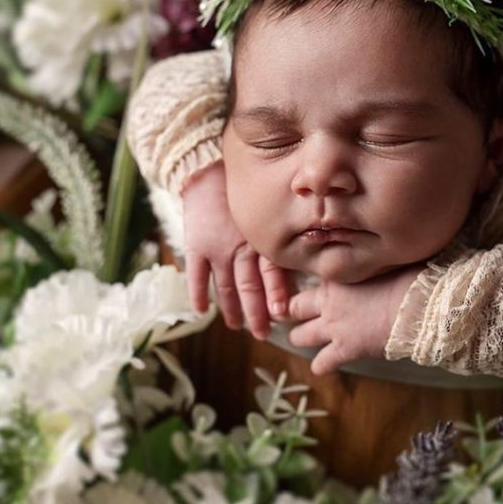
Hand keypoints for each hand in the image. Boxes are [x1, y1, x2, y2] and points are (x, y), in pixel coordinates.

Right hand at [181, 161, 289, 338]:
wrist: (208, 169)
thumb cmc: (248, 190)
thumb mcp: (271, 209)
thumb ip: (281, 234)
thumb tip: (306, 255)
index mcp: (262, 239)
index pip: (272, 273)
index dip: (276, 294)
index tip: (281, 315)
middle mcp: (241, 247)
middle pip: (250, 286)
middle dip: (256, 312)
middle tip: (262, 333)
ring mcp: (217, 247)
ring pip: (226, 285)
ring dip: (230, 308)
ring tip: (235, 325)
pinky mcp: (196, 245)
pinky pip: (196, 274)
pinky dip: (198, 293)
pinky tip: (200, 311)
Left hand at [286, 263, 424, 374]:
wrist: (417, 305)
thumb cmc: (409, 278)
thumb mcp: (386, 264)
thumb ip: (372, 265)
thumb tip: (379, 259)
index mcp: (337, 277)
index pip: (311, 278)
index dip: (312, 283)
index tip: (315, 287)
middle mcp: (328, 302)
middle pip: (295, 307)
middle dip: (294, 311)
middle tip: (297, 314)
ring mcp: (334, 328)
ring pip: (300, 336)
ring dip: (300, 338)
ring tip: (303, 338)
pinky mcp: (345, 350)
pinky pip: (322, 363)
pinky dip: (321, 366)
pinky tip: (323, 366)